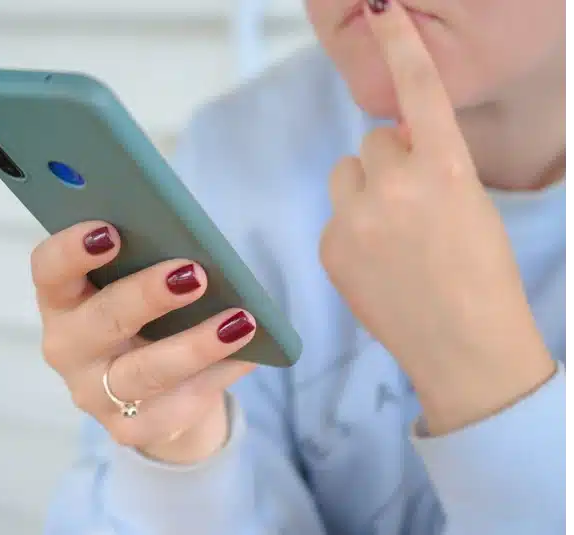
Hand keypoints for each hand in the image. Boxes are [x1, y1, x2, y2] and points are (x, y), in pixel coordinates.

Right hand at [32, 222, 255, 462]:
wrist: (154, 390)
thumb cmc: (145, 315)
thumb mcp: (137, 284)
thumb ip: (149, 261)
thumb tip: (198, 246)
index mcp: (62, 298)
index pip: (49, 270)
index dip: (72, 249)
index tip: (111, 230)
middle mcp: (68, 346)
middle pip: (101, 320)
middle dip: (147, 296)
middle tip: (194, 274)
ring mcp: (93, 394)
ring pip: (145, 371)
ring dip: (195, 344)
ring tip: (240, 321)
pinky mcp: (128, 428)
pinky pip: (177, 403)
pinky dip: (217, 375)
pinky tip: (247, 355)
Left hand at [320, 0, 554, 434]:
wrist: (465, 348)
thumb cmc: (483, 276)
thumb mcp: (472, 205)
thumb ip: (432, 166)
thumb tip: (394, 144)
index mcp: (446, 170)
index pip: (418, 92)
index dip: (401, 45)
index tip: (384, 8)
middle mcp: (396, 186)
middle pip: (374, 141)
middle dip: (391, 162)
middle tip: (414, 206)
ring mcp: (356, 219)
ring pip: (346, 173)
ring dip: (364, 189)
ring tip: (392, 234)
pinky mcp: (329, 248)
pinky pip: (334, 215)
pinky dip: (351, 229)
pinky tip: (377, 263)